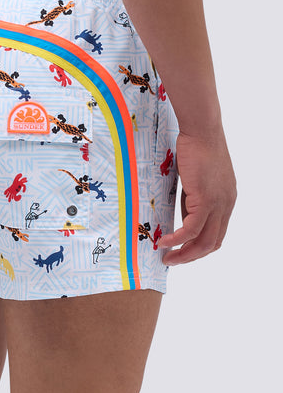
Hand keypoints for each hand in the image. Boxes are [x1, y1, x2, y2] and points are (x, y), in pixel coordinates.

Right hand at [157, 128, 236, 264]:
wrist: (202, 131)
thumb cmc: (196, 148)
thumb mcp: (196, 180)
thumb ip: (194, 199)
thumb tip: (184, 215)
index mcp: (226, 201)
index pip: (216, 234)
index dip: (199, 247)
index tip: (181, 251)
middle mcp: (226, 205)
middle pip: (212, 243)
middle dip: (191, 257)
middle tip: (172, 261)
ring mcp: (218, 204)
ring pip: (203, 240)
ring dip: (184, 253)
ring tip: (166, 257)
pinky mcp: (206, 199)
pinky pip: (192, 229)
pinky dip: (178, 239)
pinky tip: (165, 242)